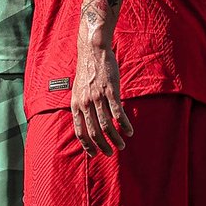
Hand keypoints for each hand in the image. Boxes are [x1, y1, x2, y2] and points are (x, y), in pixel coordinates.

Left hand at [72, 39, 132, 155]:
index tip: (94, 154)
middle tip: (111, 153)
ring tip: (122, 145)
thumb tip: (88, 122)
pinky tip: (129, 131)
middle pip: (94, 131)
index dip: (87, 145)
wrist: (93, 51)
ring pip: (107, 124)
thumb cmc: (87, 71)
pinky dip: (124, 124)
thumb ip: (82, 106)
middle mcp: (85, 103)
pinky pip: (118, 112)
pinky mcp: (110, 91)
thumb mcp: (78, 90)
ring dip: (115, 138)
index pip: (80, 131)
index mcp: (76, 105)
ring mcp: (98, 97)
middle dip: (103, 146)